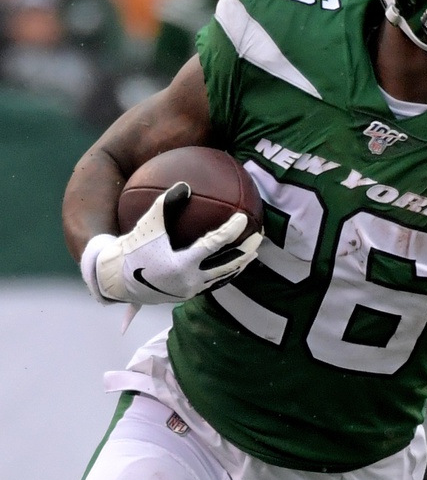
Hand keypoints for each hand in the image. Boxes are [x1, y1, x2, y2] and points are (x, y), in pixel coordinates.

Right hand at [82, 182, 261, 304]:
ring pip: (223, 277)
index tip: (243, 218)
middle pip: (227, 265)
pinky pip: (213, 282)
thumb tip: (185, 185)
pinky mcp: (187, 295)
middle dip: (246, 251)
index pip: (213, 245)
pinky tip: (233, 261)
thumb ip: (165, 205)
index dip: (230, 231)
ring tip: (253, 252)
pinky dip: (225, 271)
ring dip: (239, 264)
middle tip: (260, 237)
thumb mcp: (147, 225)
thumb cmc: (131, 249)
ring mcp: (190, 290)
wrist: (115, 281)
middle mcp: (189, 280)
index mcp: (180, 264)